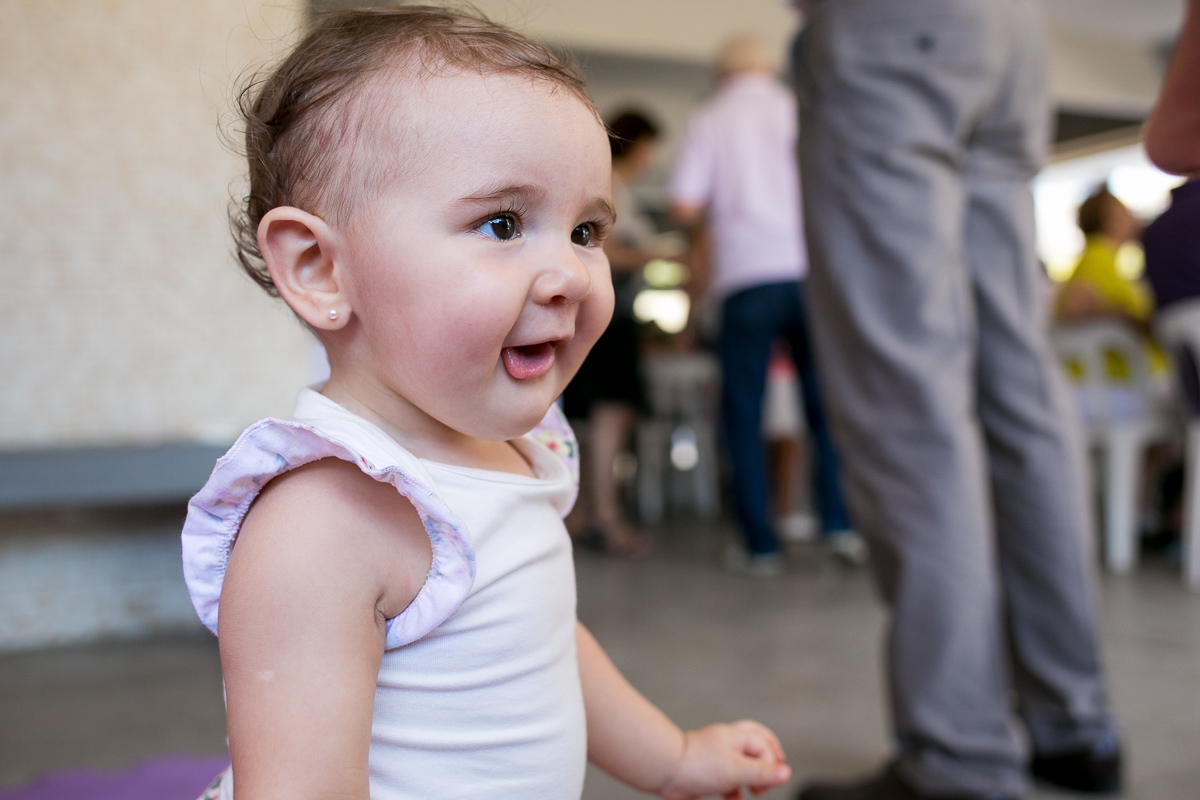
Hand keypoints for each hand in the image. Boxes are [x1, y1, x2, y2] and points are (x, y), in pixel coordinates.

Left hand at [658, 721, 789, 799]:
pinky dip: (734, 789)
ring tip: (756, 791)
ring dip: (751, 778)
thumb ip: (762, 772)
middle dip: (767, 761)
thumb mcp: (737, 770)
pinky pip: (727, 778)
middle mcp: (727, 743)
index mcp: (736, 736)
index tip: (768, 783)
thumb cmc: (697, 765)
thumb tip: (786, 772)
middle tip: (774, 776)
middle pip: (756, 745)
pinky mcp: (707, 771)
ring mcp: (716, 757)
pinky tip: (736, 798)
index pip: (764, 746)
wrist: (665, 771)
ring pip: (741, 763)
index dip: (770, 764)